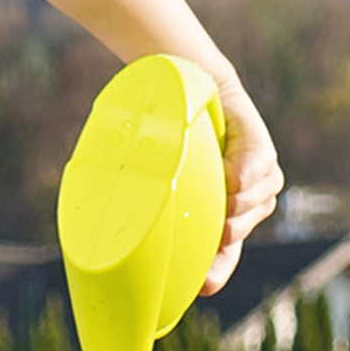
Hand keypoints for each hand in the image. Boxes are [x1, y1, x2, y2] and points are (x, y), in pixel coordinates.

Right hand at [32, 0, 281, 294]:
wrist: (160, 63)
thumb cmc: (140, 116)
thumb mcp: (131, 161)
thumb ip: (125, 188)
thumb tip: (84, 224)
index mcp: (207, 193)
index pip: (219, 240)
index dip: (216, 265)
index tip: (200, 287)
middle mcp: (231, 180)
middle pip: (244, 222)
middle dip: (232, 243)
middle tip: (212, 252)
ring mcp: (249, 158)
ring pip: (261, 198)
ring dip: (246, 211)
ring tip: (226, 216)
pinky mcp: (255, 131)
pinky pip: (265, 162)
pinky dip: (253, 175)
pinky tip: (236, 183)